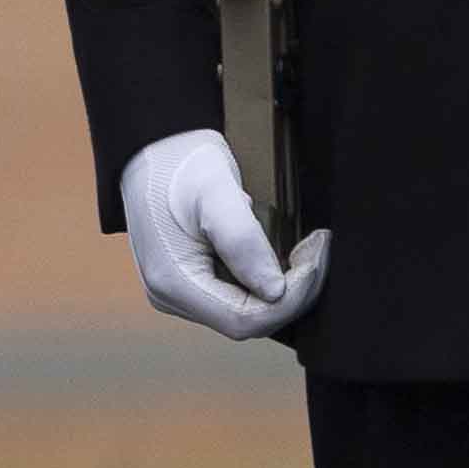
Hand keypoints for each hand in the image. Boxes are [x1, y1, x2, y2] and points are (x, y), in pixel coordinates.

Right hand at [120, 133, 329, 341]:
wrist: (155, 147)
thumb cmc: (180, 164)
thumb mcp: (217, 193)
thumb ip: (244, 243)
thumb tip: (275, 291)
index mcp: (172, 283)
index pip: (244, 319)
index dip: (289, 299)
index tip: (313, 259)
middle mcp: (171, 295)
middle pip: (246, 319)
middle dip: (290, 291)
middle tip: (314, 250)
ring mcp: (178, 291)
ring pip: (245, 310)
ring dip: (280, 286)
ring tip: (297, 247)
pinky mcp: (189, 281)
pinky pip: (237, 295)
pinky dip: (263, 277)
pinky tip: (269, 248)